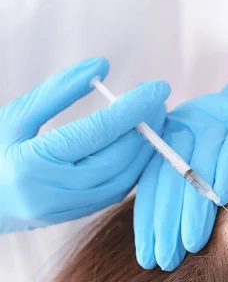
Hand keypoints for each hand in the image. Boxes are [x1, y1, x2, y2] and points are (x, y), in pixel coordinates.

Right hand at [0, 57, 170, 231]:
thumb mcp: (15, 116)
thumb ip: (58, 90)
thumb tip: (101, 66)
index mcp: (35, 163)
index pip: (100, 131)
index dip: (135, 107)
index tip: (158, 88)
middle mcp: (56, 191)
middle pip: (120, 156)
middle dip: (147, 126)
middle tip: (159, 101)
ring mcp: (68, 209)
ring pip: (125, 177)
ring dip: (147, 147)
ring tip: (155, 119)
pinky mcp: (78, 215)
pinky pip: (118, 190)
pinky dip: (135, 165)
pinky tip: (140, 144)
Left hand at [134, 53, 227, 270]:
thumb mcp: (202, 157)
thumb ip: (181, 185)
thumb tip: (165, 238)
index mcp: (169, 136)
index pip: (152, 181)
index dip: (148, 220)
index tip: (148, 256)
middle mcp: (187, 124)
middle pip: (170, 176)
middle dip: (166, 222)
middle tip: (166, 258)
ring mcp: (216, 119)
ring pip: (199, 164)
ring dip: (194, 207)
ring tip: (191, 243)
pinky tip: (223, 199)